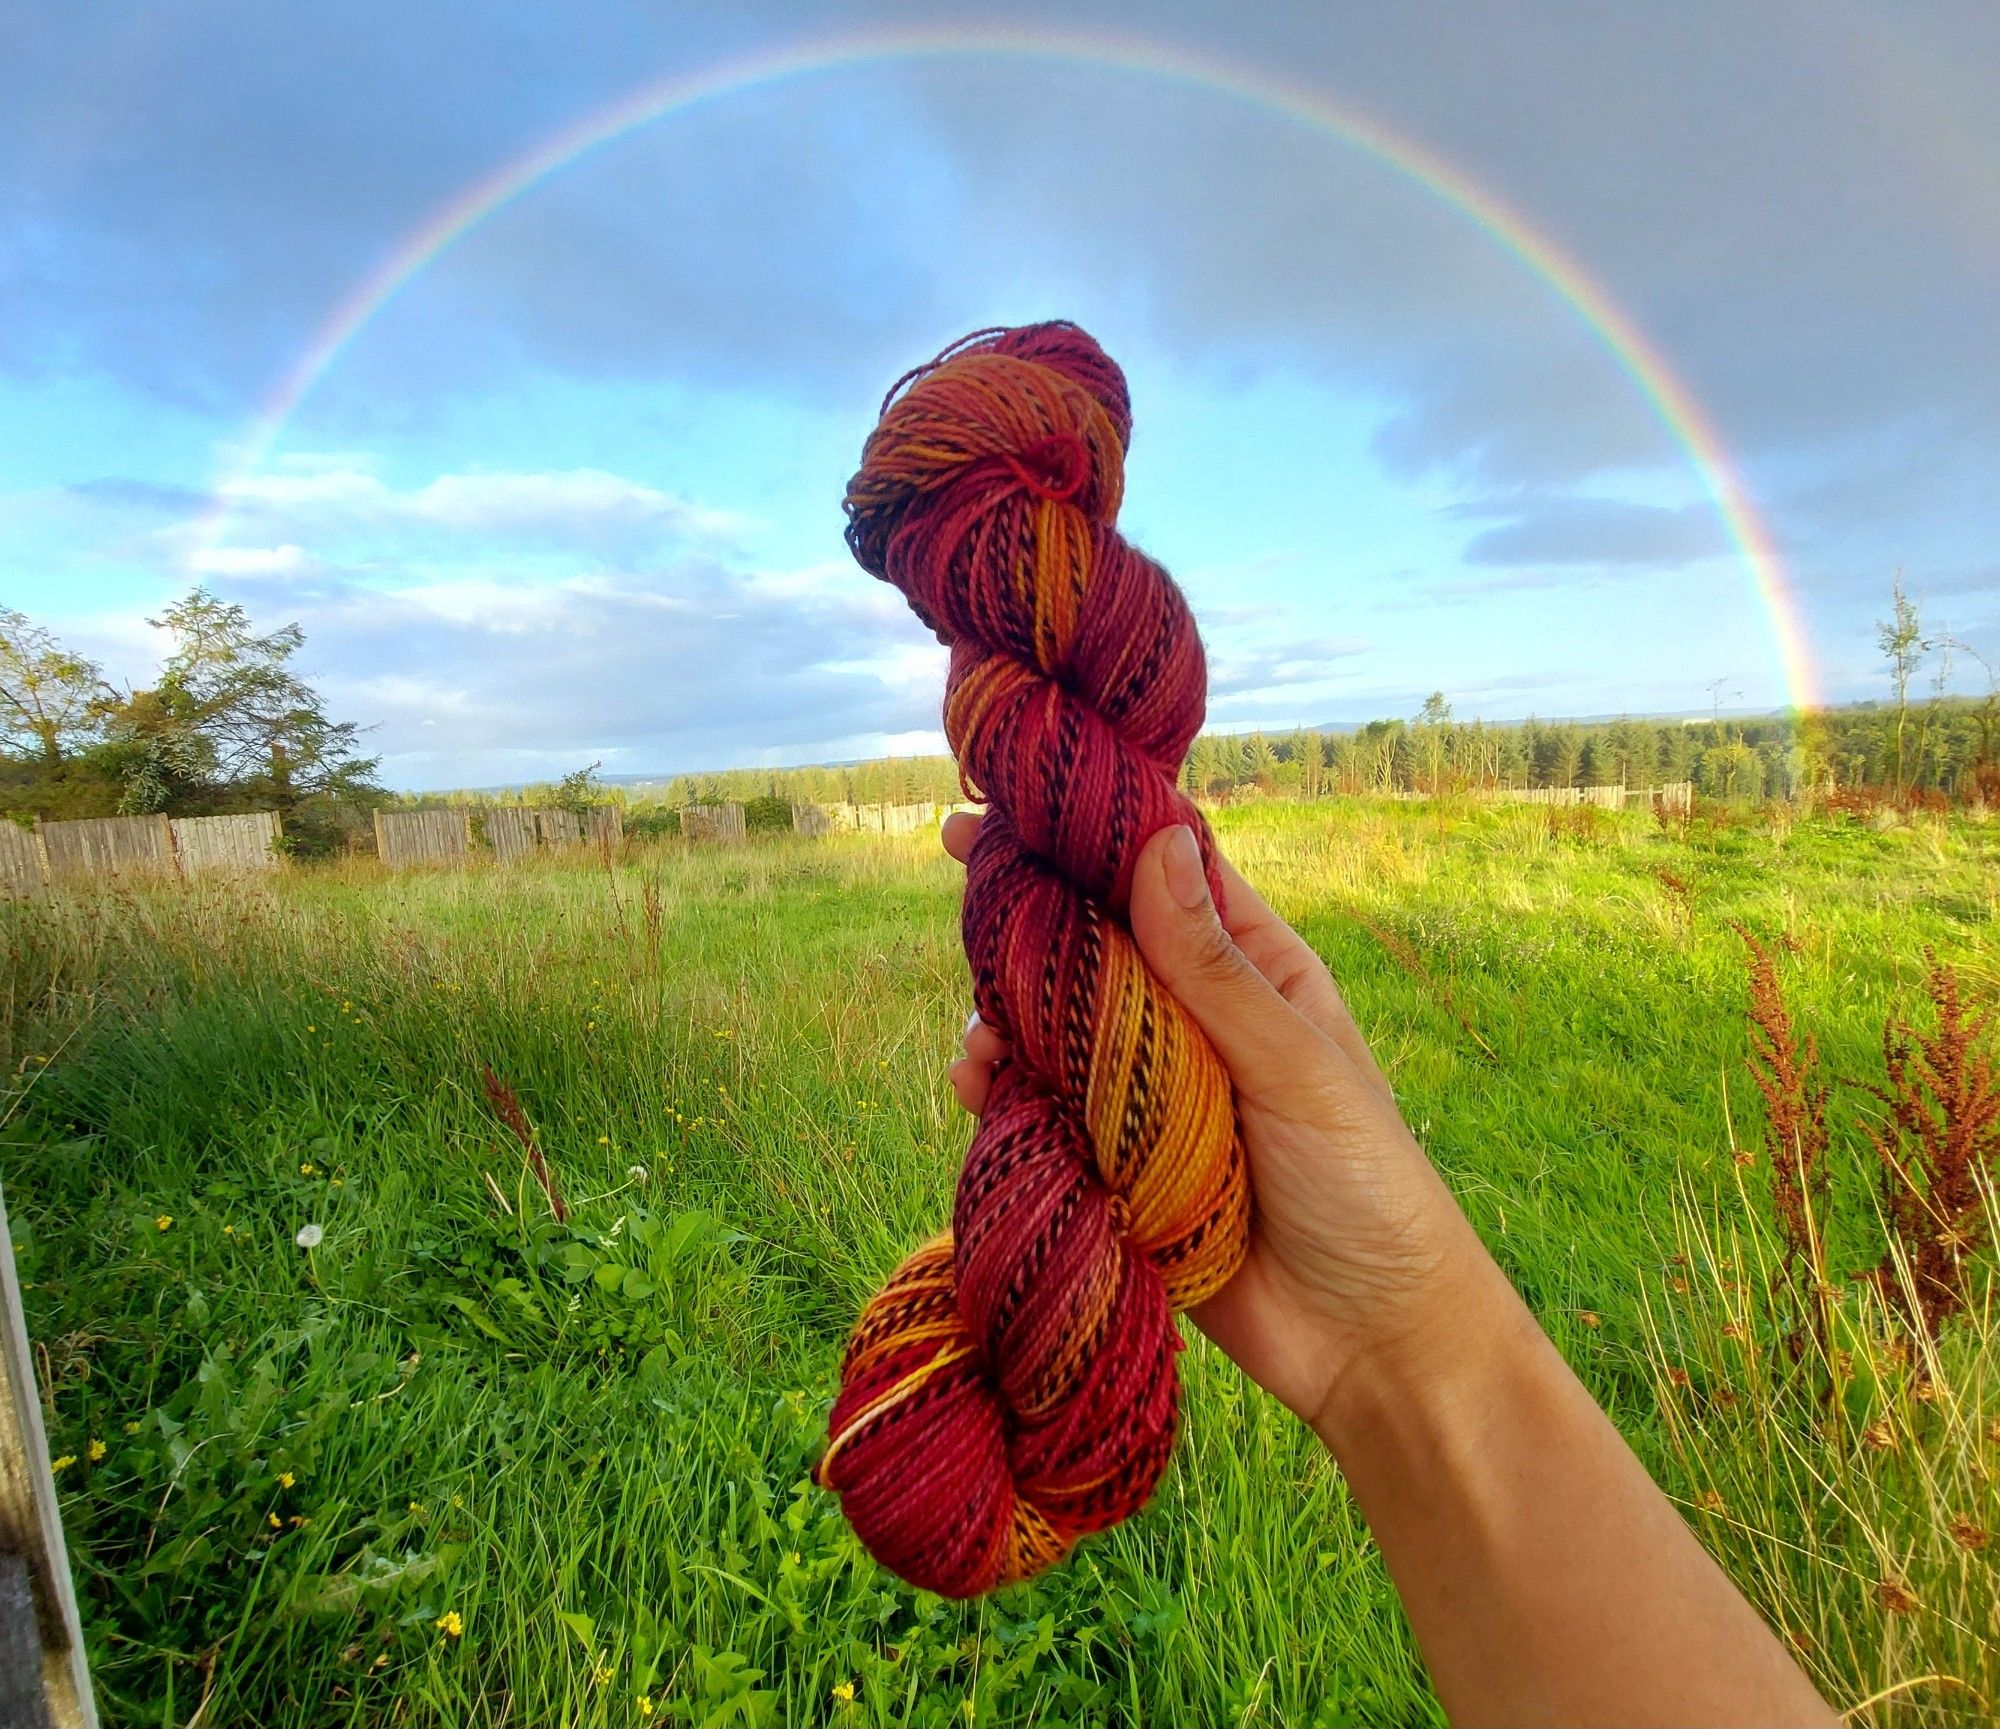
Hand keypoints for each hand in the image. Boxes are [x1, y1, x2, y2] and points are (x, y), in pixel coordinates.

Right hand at [941, 811, 1490, 1435]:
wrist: (1369, 1343)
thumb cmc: (1365, 1185)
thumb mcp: (1295, 1065)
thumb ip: (1215, 968)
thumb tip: (1158, 843)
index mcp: (1253, 973)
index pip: (1168, 876)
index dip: (1101, 832)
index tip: (1027, 796)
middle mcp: (1191, 1020)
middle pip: (1095, 943)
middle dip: (1033, 915)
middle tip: (966, 873)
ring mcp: (1146, 1093)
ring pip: (1056, 1025)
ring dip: (1009, 1012)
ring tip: (982, 1027)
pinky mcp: (1112, 1164)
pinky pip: (1043, 1109)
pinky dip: (1002, 1091)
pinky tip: (977, 1085)